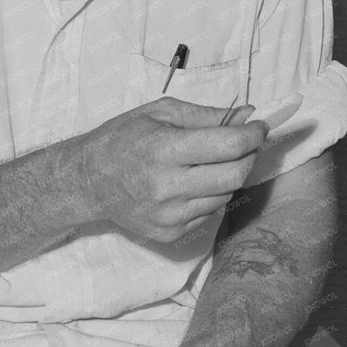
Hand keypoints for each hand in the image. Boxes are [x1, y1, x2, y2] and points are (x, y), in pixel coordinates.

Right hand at [71, 98, 265, 243]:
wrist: (87, 182)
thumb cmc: (123, 139)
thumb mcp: (162, 113)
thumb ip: (208, 115)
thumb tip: (248, 115)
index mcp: (165, 150)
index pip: (229, 146)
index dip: (253, 134)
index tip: (259, 126)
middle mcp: (167, 187)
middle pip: (235, 175)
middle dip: (249, 155)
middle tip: (246, 143)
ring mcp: (169, 215)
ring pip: (226, 194)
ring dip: (230, 175)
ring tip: (210, 161)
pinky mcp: (169, 233)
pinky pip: (210, 212)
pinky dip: (212, 194)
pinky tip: (193, 182)